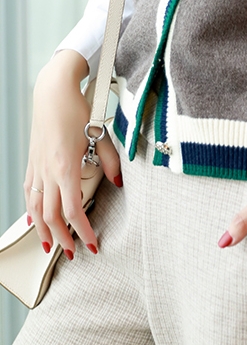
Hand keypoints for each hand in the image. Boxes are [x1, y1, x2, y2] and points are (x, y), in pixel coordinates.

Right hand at [24, 50, 121, 258]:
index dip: (82, 231)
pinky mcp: (32, 161)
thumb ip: (111, 160)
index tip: (92, 244)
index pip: (72, 211)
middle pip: (51, 216)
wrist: (53, 91)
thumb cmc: (77, 109)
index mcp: (66, 167)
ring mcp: (37, 167)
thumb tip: (119, 181)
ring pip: (35, 208)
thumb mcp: (99, 133)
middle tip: (73, 253)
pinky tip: (34, 218)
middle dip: (62, 238)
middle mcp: (48, 172)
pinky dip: (31, 209)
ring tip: (50, 245)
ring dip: (42, 230)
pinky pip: (29, 192)